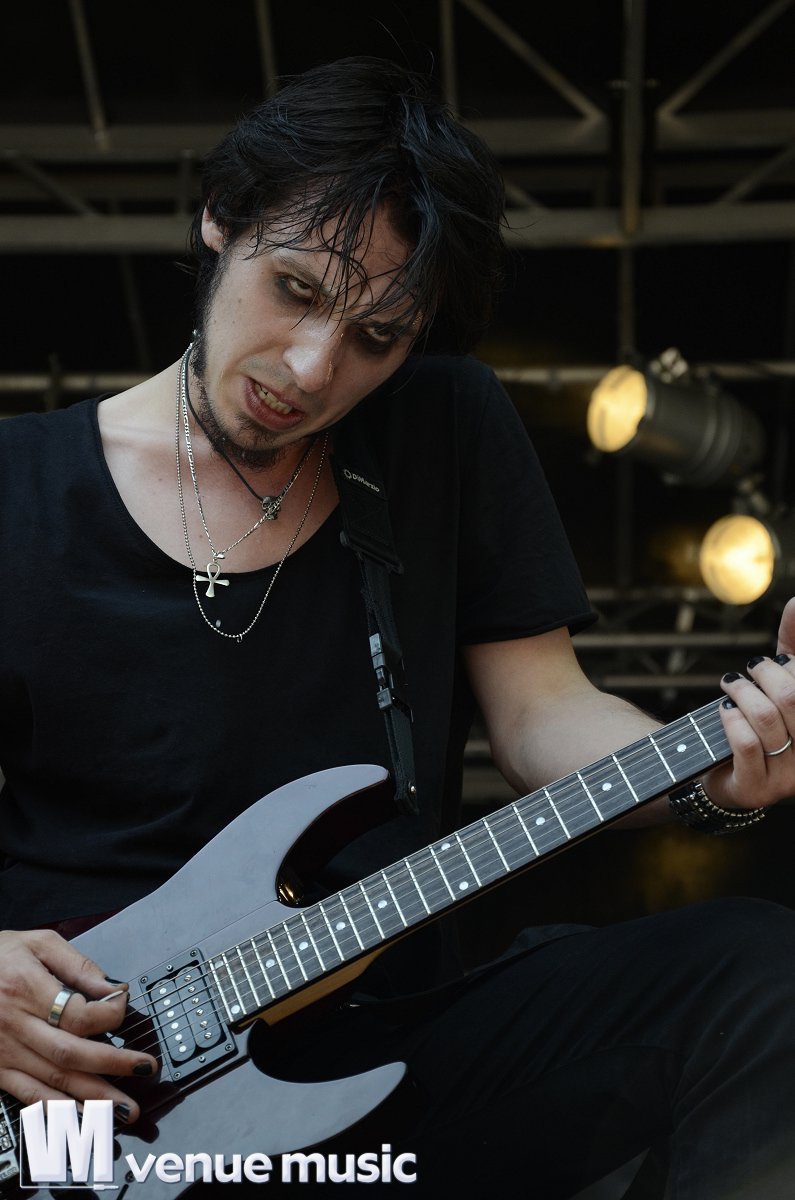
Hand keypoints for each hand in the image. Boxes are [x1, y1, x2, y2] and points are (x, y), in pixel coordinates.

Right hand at [0, 929, 157, 1119]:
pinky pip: (29, 1096)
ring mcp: (5, 1052)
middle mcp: (16, 1025)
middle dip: (113, 1066)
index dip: (109, 1015)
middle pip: (71, 1054)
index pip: (77, 1013)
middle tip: (145, 1069)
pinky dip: (57, 1111)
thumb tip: (112, 987)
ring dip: (92, 1099)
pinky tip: (81, 1119)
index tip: (125, 1007)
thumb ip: (77, 964)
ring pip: (53, 1082)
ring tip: (123, 1109)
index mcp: (27, 989)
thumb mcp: (38, 943)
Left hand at [703, 602, 794, 811]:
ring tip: (730, 685)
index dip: (790, 668)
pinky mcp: (758, 790)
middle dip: (764, 675)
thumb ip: (794, 644)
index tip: (775, 662)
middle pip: (793, 699)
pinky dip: (730, 718)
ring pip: (766, 718)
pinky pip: (745, 744)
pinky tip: (725, 710)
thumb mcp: (781, 682)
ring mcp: (789, 780)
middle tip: (749, 670)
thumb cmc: (760, 720)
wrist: (722, 771)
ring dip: (741, 692)